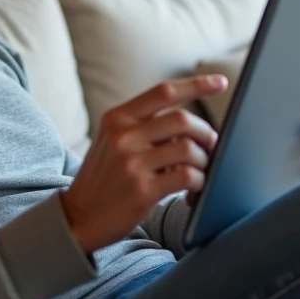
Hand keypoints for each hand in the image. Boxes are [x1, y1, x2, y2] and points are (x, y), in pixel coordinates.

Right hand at [60, 75, 225, 254]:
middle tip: (211, 148)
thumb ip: (144, 127)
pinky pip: (186, 176)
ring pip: (189, 148)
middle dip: (206, 134)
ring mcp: (131, 163)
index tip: (221, 82)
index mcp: (117, 117)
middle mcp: (123, 135)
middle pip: (183, 120)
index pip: (164, 92)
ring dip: (203, 161)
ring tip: (199, 172)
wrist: (78, 217)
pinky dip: (198, 182)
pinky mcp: (142, 190)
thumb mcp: (113, 141)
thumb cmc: (105, 178)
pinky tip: (192, 190)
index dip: (197, 84)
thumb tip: (192, 125)